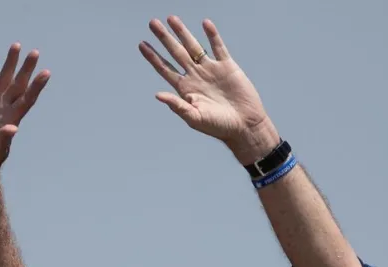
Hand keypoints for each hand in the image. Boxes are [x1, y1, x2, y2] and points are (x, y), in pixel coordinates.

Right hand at [0, 44, 49, 178]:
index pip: (27, 98)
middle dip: (26, 68)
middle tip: (35, 52)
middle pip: (19, 84)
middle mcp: (6, 108)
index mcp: (12, 119)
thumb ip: (4, 141)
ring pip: (5, 79)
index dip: (36, 86)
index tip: (46, 73)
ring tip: (16, 45)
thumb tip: (13, 128)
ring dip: (11, 64)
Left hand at [139, 16, 278, 162]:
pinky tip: (205, 24)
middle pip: (176, 53)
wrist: (245, 125)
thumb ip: (177, 106)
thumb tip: (157, 95)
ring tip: (172, 19)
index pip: (165, 69)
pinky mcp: (227, 67)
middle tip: (152, 23)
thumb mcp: (195, 118)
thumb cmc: (219, 127)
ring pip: (194, 46)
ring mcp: (211, 70)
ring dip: (183, 32)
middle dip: (164, 38)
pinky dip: (212, 35)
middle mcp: (196, 76)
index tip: (141, 44)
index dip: (153, 57)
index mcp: (186, 89)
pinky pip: (218, 47)